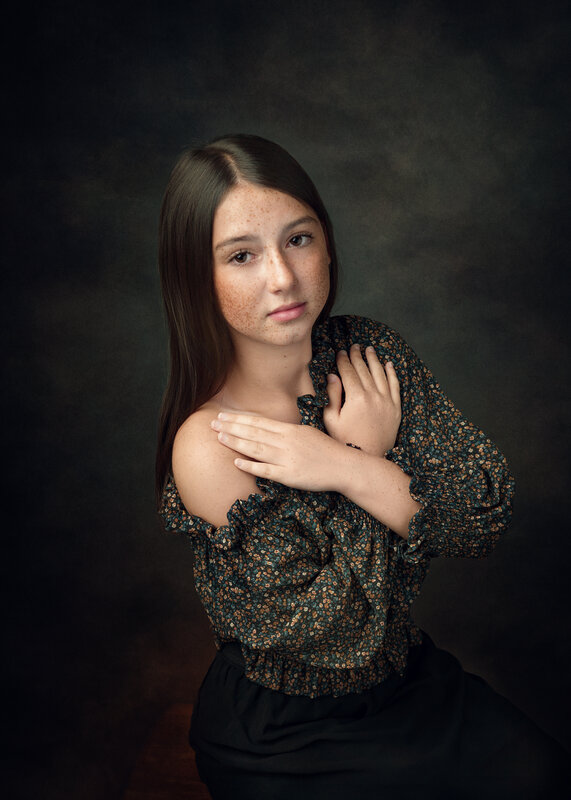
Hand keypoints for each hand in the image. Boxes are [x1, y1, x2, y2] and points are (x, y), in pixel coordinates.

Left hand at [211, 412, 346, 491]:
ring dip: (236, 442)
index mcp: (290, 430)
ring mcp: (287, 458)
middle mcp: (286, 441)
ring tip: (219, 437)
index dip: (239, 419)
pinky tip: (236, 462)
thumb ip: (287, 432)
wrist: (344, 466)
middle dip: (231, 427)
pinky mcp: (289, 475)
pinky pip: (266, 470)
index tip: (223, 415)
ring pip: (256, 448)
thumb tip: (268, 430)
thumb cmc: (326, 450)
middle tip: (212, 423)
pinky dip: (250, 466)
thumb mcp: (306, 433)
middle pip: (253, 432)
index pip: (258, 422)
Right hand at [323, 344, 400, 456]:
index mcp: (356, 398)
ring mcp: (387, 401)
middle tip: (354, 346)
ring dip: (374, 360)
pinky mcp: (396, 408)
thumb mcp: (331, 419)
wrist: (368, 458)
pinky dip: (392, 373)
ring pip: (380, 374)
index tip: (340, 352)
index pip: (348, 372)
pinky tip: (388, 364)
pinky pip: (395, 386)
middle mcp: (373, 396)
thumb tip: (333, 375)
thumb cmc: (345, 441)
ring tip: (369, 350)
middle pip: (364, 370)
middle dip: (357, 356)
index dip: (343, 360)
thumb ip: (332, 395)